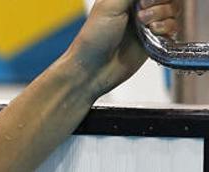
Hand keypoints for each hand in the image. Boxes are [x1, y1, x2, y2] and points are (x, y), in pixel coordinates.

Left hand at [64, 0, 178, 98]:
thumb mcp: (109, 6)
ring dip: (162, 16)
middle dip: (158, 4)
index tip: (144, 1)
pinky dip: (166, 28)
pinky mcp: (155, 39)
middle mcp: (139, 7)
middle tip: (141, 15)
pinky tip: (152, 33)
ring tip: (144, 25)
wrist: (94, 68)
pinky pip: (173, 27)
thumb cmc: (94, 37)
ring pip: (172, 10)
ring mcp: (147, 23)